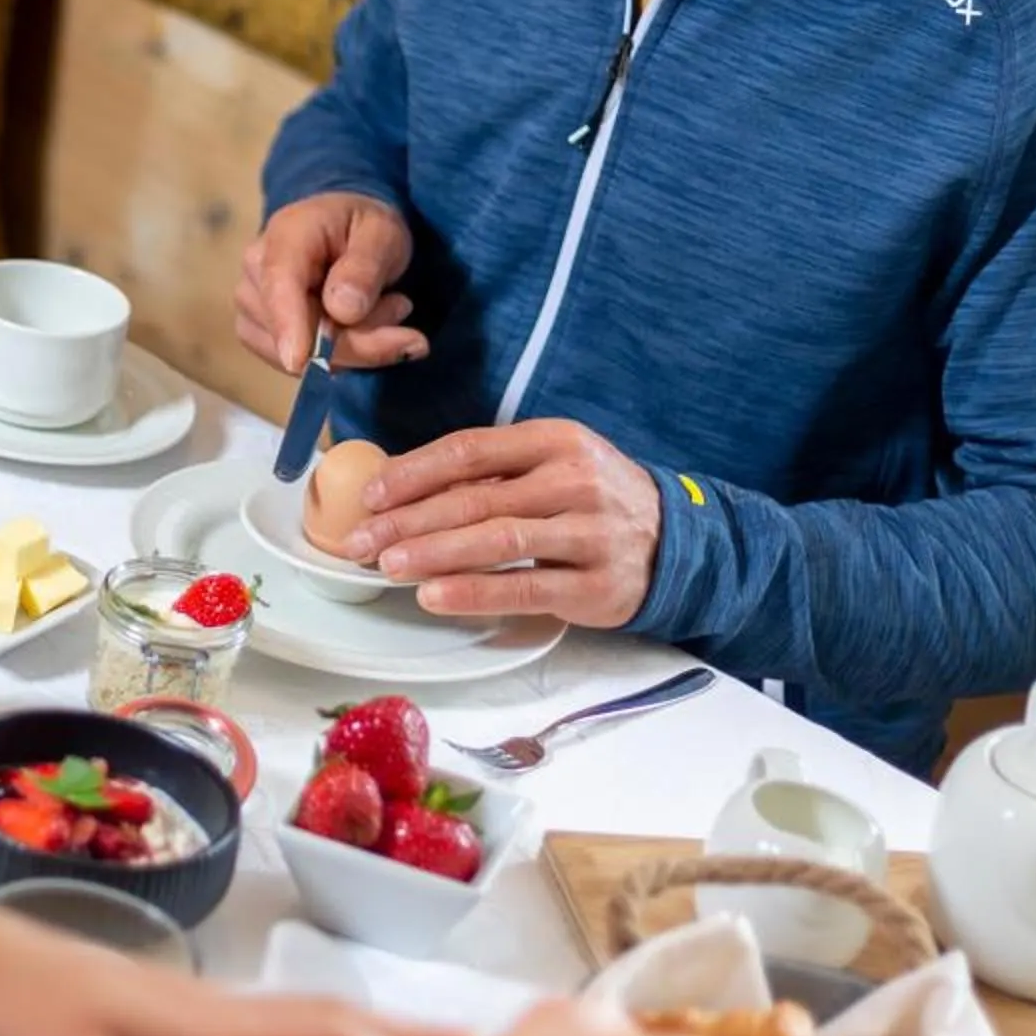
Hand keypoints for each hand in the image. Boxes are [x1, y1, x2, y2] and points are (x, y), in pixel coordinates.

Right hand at [234, 192, 425, 374]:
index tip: (300, 362)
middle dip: (360, 339)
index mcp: (285, 235)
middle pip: (298, 331)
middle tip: (404, 309)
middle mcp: (256, 270)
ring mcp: (251, 304)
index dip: (289, 325)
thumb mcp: (383, 234)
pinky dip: (339, 358)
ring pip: (299, 356)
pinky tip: (360, 330)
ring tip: (386, 309)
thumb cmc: (364, 228)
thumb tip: (343, 310)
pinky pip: (298, 366)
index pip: (280, 285)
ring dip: (355, 347)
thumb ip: (365, 267)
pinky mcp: (257, 332)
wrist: (346, 232)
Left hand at [340, 420, 663, 627]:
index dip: (413, 472)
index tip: (370, 495)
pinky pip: (525, 587)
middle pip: (476, 498)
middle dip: (409, 520)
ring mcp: (589, 532)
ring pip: (497, 541)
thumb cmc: (592, 500)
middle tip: (360, 540)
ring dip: (434, 553)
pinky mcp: (596, 584)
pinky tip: (434, 596)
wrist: (675, 542)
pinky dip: (474, 592)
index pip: (470, 450)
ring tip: (387, 565)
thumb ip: (491, 473)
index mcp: (555, 440)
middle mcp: (574, 480)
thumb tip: (403, 484)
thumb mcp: (552, 466)